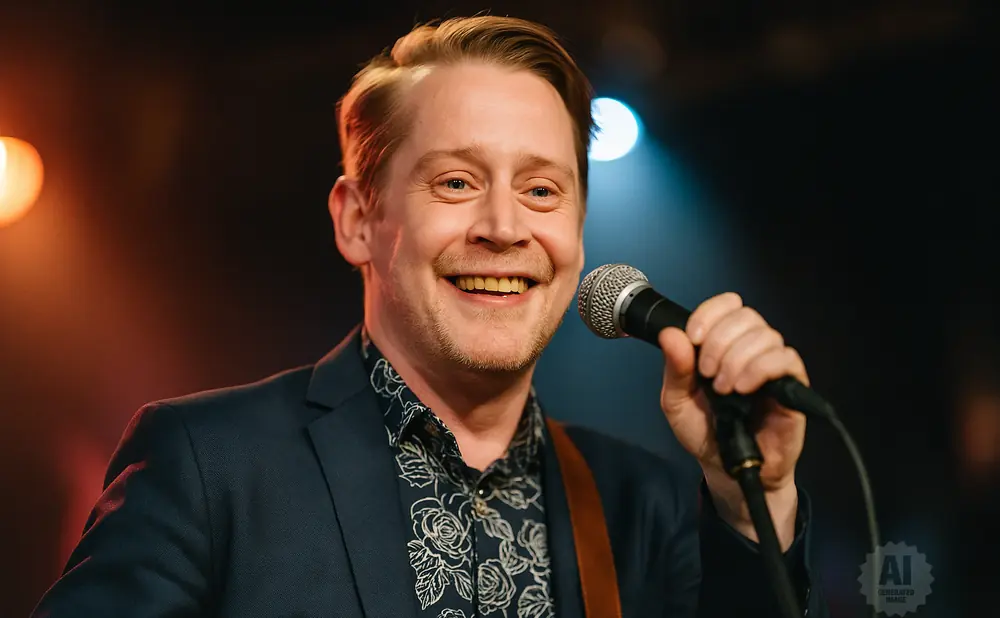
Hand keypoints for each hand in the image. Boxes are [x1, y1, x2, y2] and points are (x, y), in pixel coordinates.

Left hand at [658, 292, 807, 547]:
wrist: (727, 470)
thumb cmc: (705, 433)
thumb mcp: (677, 402)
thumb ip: (674, 369)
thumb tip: (671, 335)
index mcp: (722, 345)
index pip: (727, 306)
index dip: (709, 314)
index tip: (692, 337)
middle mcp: (750, 349)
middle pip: (747, 317)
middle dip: (719, 341)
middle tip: (706, 374)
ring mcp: (773, 366)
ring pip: (766, 335)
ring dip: (737, 358)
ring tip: (724, 389)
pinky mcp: (793, 386)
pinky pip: (787, 359)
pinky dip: (761, 368)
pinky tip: (743, 388)